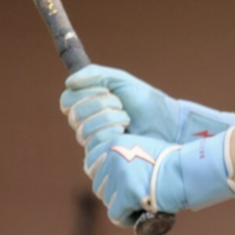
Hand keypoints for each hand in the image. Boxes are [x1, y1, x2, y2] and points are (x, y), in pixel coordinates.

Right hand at [62, 64, 234, 147]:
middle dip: (102, 106)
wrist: (166, 124)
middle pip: (75, 115)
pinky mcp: (102, 159)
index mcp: (89, 105)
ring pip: (83, 131)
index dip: (85, 95)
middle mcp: (88, 124)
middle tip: (122, 106)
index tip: (106, 91)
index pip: (68, 101)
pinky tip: (125, 134)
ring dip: (110, 120)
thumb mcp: (120, 81)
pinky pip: (92, 147)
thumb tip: (68, 82)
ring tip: (128, 120)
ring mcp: (94, 143)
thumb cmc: (146, 102)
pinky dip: (110, 135)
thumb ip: (94, 74)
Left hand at [87, 130, 234, 226]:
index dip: (104, 175)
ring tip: (142, 199)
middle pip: (99, 184)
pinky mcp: (126, 194)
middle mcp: (113, 157)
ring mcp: (119, 175)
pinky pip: (116, 214)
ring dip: (122, 203)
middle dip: (115, 191)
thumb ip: (125, 155)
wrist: (188, 170)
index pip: (92, 163)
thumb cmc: (173, 160)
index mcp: (116, 143)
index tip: (119, 180)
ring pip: (108, 200)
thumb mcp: (145, 147)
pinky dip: (126, 217)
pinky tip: (141, 211)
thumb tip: (111, 169)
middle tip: (136, 191)